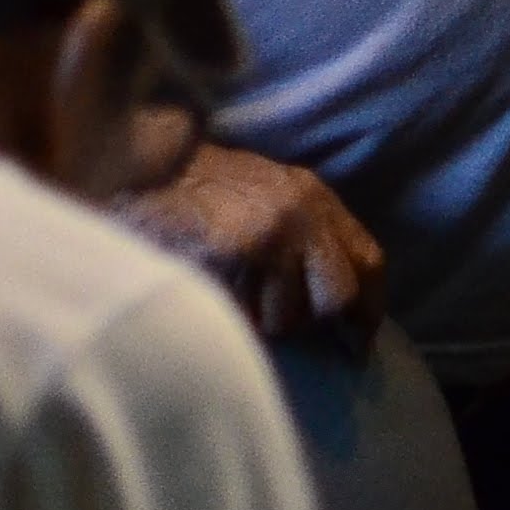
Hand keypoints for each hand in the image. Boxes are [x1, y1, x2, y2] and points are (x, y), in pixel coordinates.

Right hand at [125, 143, 383, 342]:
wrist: (140, 167)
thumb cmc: (195, 191)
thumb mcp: (265, 198)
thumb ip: (304, 237)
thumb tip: (335, 304)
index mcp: (314, 197)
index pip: (368, 260)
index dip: (368, 307)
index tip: (358, 342)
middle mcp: (303, 212)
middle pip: (340, 294)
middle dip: (322, 325)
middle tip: (303, 338)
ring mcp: (273, 232)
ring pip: (291, 314)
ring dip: (267, 323)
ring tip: (238, 303)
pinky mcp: (239, 251)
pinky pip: (250, 313)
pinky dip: (236, 318)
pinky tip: (217, 299)